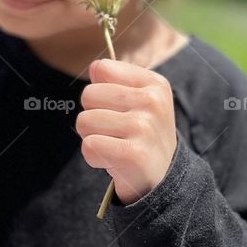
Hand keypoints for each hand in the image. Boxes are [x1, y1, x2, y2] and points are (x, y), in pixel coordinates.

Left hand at [76, 58, 176, 205]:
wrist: (162, 179)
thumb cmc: (142, 135)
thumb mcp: (138, 101)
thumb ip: (115, 80)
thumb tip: (94, 67)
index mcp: (155, 83)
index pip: (102, 69)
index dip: (99, 91)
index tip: (117, 108)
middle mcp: (152, 102)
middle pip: (88, 95)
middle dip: (92, 116)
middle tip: (114, 132)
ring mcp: (144, 127)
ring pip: (84, 121)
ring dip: (92, 138)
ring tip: (114, 146)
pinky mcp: (133, 154)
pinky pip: (89, 146)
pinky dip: (93, 157)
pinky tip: (113, 162)